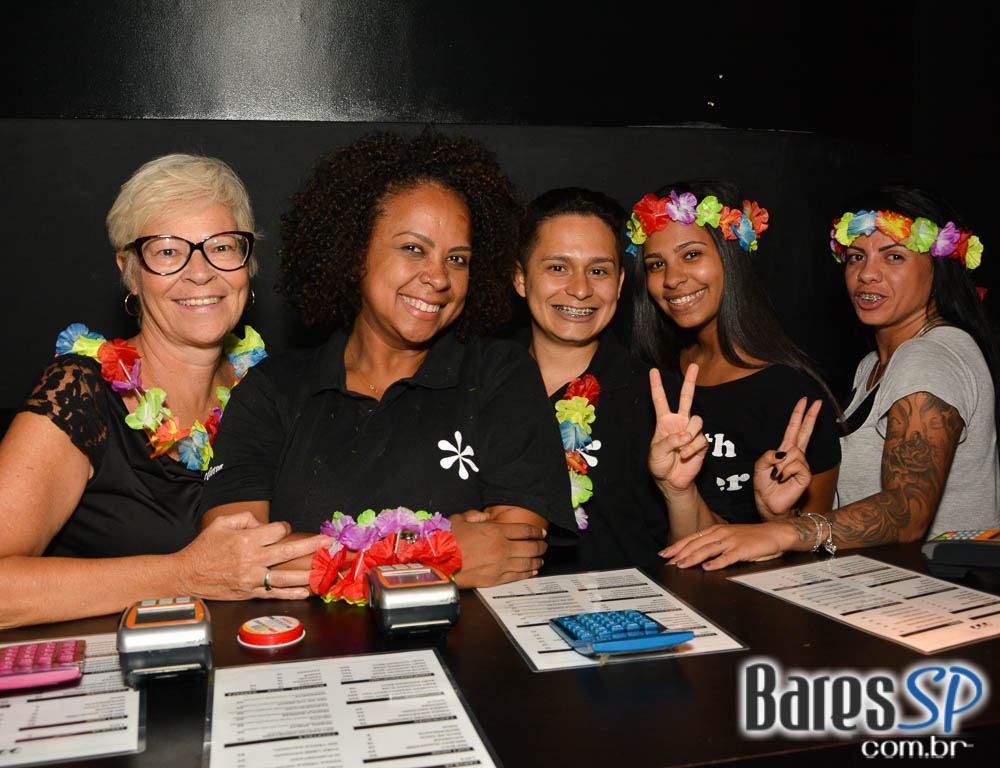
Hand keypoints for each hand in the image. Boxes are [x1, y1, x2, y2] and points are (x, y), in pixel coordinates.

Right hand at [176, 511, 332, 599]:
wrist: (186, 574)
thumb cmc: (204, 548)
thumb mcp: (221, 523)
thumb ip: (245, 518)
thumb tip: (263, 525)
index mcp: (246, 540)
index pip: (277, 531)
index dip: (283, 527)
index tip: (283, 529)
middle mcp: (251, 559)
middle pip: (288, 551)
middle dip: (311, 546)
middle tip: (328, 543)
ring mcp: (251, 578)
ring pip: (285, 576)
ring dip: (307, 573)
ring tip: (324, 570)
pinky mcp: (249, 592)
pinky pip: (273, 593)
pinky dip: (290, 593)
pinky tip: (304, 592)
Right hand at [449, 512, 546, 587]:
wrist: (438, 564)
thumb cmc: (446, 541)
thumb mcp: (459, 519)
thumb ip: (475, 516)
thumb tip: (485, 517)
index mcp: (494, 531)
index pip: (523, 530)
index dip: (535, 532)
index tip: (541, 533)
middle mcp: (501, 548)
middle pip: (530, 547)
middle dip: (540, 546)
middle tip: (544, 546)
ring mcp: (500, 565)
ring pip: (526, 563)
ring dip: (537, 560)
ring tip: (541, 560)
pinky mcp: (495, 579)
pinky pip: (517, 576)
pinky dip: (527, 573)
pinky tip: (531, 571)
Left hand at [649, 365, 708, 495]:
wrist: (672, 481)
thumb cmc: (659, 465)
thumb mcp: (656, 452)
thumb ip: (669, 441)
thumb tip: (686, 435)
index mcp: (664, 422)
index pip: (660, 400)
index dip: (656, 385)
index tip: (653, 371)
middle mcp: (679, 422)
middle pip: (686, 398)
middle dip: (690, 381)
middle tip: (694, 365)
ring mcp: (691, 431)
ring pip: (697, 420)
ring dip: (688, 436)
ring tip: (680, 450)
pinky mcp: (702, 442)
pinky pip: (701, 439)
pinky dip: (692, 448)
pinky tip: (686, 455)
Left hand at [659, 522, 798, 569]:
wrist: (775, 534)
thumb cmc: (751, 538)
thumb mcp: (729, 538)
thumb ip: (714, 545)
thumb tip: (697, 556)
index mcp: (716, 530)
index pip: (692, 538)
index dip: (677, 546)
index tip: (664, 554)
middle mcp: (721, 533)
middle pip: (696, 544)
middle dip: (680, 554)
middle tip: (668, 563)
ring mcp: (731, 541)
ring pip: (707, 549)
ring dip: (693, 557)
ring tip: (682, 565)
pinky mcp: (742, 549)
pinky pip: (727, 557)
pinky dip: (716, 562)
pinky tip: (707, 567)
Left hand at [754, 398, 821, 519]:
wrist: (768, 502)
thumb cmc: (764, 484)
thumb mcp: (760, 465)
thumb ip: (768, 455)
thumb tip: (783, 453)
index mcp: (784, 450)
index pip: (794, 429)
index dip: (799, 415)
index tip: (804, 401)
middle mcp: (795, 455)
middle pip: (805, 432)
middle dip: (810, 416)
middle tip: (816, 402)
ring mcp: (802, 464)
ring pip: (793, 453)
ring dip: (781, 464)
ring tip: (777, 475)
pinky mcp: (806, 475)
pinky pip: (796, 465)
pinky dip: (786, 471)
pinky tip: (783, 479)